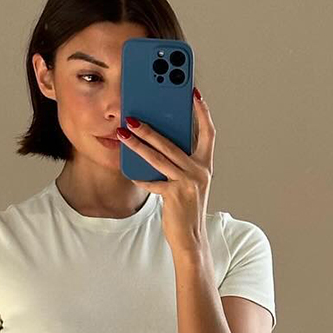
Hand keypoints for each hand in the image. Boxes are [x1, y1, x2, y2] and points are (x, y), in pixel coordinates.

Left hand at [116, 86, 214, 256]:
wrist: (191, 239)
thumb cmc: (186, 209)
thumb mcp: (187, 182)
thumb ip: (179, 163)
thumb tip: (157, 141)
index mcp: (205, 165)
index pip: (208, 132)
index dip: (202, 112)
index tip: (193, 93)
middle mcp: (200, 171)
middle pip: (173, 142)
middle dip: (151, 127)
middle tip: (133, 115)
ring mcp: (189, 183)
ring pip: (159, 157)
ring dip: (139, 144)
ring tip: (124, 132)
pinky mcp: (175, 195)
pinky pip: (153, 181)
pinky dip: (140, 176)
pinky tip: (127, 168)